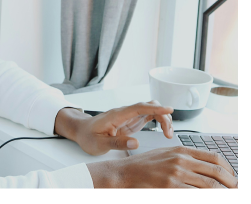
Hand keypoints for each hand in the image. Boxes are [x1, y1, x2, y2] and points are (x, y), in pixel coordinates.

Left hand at [54, 101, 173, 154]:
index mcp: (117, 115)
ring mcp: (128, 116)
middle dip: (162, 116)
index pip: (138, 108)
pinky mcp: (131, 121)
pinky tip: (163, 130)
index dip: (155, 108)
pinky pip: (147, 116)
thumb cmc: (88, 136)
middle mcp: (124, 113)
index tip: (169, 110)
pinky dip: (158, 121)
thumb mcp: (99, 143)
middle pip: (148, 106)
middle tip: (168, 134)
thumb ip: (117, 143)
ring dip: (162, 118)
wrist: (81, 131)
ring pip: (150, 110)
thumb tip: (136, 143)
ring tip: (168, 134)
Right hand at [86, 146, 237, 187]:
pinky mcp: (170, 186)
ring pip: (210, 185)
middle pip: (217, 172)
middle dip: (232, 184)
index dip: (230, 171)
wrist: (126, 172)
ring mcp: (176, 172)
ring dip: (223, 194)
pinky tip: (209, 199)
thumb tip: (208, 170)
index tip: (234, 180)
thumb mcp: (167, 154)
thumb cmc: (145, 165)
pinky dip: (206, 198)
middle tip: (238, 191)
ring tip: (229, 197)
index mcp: (181, 149)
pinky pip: (196, 194)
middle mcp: (181, 159)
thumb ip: (186, 159)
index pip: (214, 158)